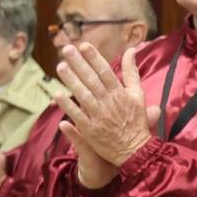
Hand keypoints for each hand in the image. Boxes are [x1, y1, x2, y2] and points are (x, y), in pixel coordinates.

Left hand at [54, 40, 158, 178]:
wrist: (135, 150)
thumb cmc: (136, 122)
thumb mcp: (138, 95)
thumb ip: (132, 72)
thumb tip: (131, 50)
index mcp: (121, 94)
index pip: (106, 72)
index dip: (94, 58)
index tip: (84, 45)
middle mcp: (110, 103)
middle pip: (92, 80)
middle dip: (79, 64)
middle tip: (67, 50)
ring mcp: (100, 117)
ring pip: (84, 95)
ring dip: (72, 81)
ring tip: (61, 66)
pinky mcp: (91, 130)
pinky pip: (78, 115)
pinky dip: (68, 105)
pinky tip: (58, 94)